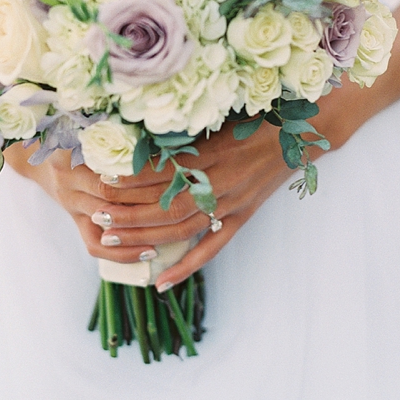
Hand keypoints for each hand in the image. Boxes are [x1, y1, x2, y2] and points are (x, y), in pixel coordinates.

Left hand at [4, 122, 290, 281]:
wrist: (301, 134)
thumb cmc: (256, 117)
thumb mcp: (219, 118)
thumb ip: (184, 132)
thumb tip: (139, 136)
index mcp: (213, 154)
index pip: (163, 172)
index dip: (131, 178)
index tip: (101, 179)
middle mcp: (221, 183)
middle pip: (167, 205)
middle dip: (129, 213)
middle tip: (98, 217)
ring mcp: (232, 204)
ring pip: (183, 229)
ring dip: (146, 237)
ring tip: (113, 241)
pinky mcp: (242, 218)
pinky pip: (211, 248)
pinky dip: (186, 267)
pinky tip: (160, 282)